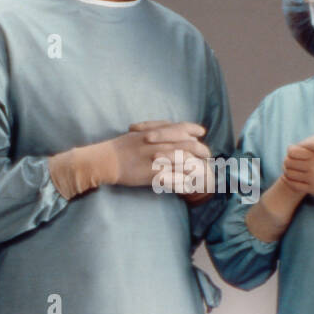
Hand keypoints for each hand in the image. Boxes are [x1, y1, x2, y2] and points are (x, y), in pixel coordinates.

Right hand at [48, 120, 211, 197]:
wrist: (106, 160)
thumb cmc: (121, 146)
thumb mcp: (139, 133)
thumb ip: (155, 131)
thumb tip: (170, 131)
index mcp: (155, 133)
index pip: (181, 127)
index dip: (194, 129)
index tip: (201, 133)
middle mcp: (158, 144)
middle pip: (188, 145)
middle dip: (201, 150)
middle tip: (207, 155)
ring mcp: (156, 159)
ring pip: (184, 162)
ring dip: (197, 167)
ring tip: (204, 171)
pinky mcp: (153, 174)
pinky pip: (173, 179)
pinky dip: (184, 182)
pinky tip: (190, 186)